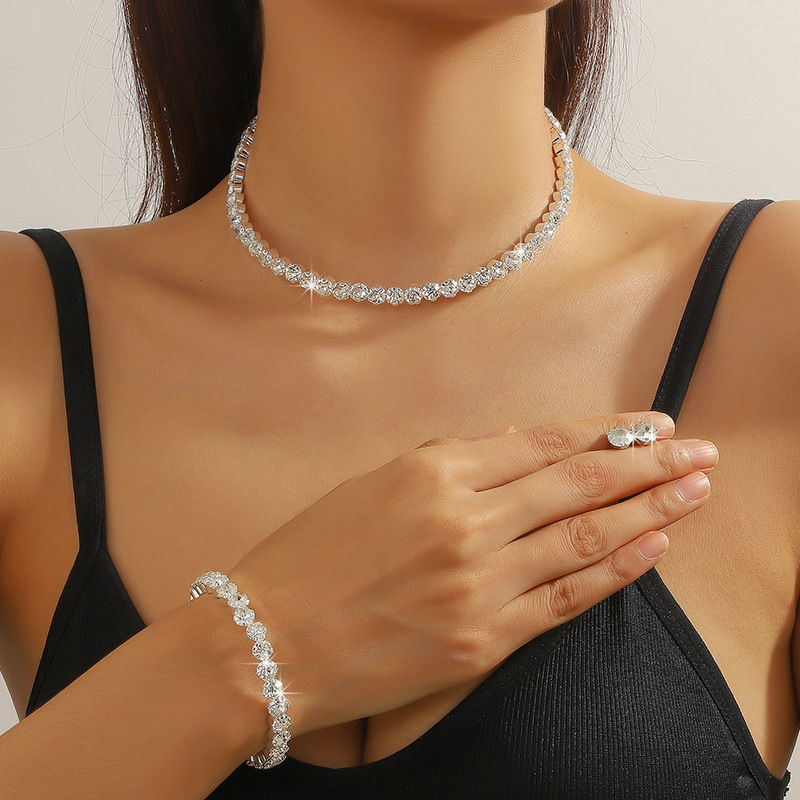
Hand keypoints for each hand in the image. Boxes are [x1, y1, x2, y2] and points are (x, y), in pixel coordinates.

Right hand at [229, 410, 715, 736]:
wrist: (266, 639)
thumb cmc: (307, 557)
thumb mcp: (369, 485)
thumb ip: (442, 462)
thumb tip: (506, 446)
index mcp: (431, 471)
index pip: (539, 443)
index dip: (601, 431)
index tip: (646, 423)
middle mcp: (464, 519)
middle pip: (577, 480)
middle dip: (645, 461)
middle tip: (697, 449)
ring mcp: (478, 582)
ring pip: (584, 535)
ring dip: (648, 508)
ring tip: (696, 488)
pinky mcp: (482, 640)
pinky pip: (566, 599)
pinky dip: (617, 570)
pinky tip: (654, 546)